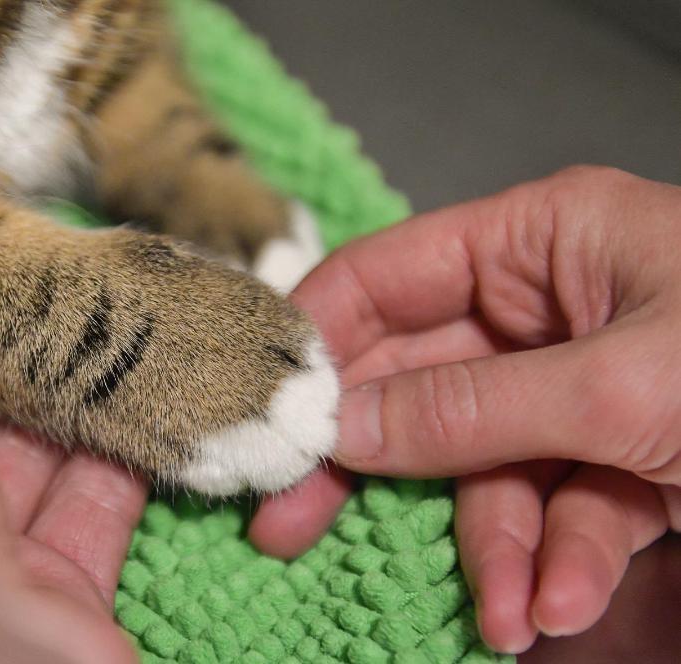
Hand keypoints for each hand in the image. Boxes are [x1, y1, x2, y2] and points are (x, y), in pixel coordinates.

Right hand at [249, 167, 680, 652]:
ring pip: (487, 464)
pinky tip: (558, 603)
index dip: (320, 339)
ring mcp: (581, 385)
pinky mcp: (619, 455)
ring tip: (504, 614)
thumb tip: (346, 429)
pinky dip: (555, 558)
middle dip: (375, 466)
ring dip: (492, 545)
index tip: (265, 411)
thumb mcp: (623, 386)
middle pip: (421, 383)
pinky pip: (556, 504)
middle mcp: (549, 306)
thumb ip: (473, 407)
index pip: (389, 275)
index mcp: (544, 239)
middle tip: (292, 524)